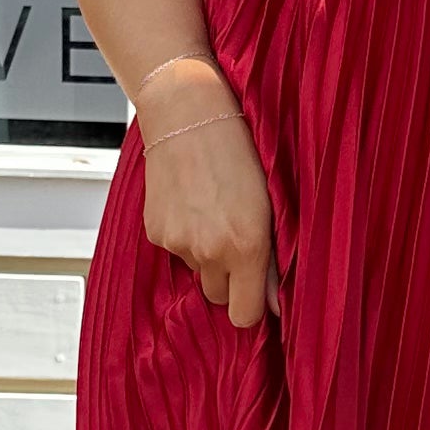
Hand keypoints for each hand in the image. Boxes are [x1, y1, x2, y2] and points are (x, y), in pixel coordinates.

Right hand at [138, 73, 279, 329]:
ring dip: (208, 255)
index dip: (253, 307)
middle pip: (220, 298)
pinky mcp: (155, 232)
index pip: (245, 315)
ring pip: (198, 272)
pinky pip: (176, 251)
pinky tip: (194, 205)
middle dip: (231, 281)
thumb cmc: (238, 149)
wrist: (188, 114)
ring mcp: (178, 243)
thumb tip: (274, 301)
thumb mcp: (271, 203)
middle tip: (239, 244)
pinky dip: (186, 237)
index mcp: (246, 245)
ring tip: (215, 212)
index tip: (259, 293)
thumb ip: (274, 257)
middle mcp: (209, 251)